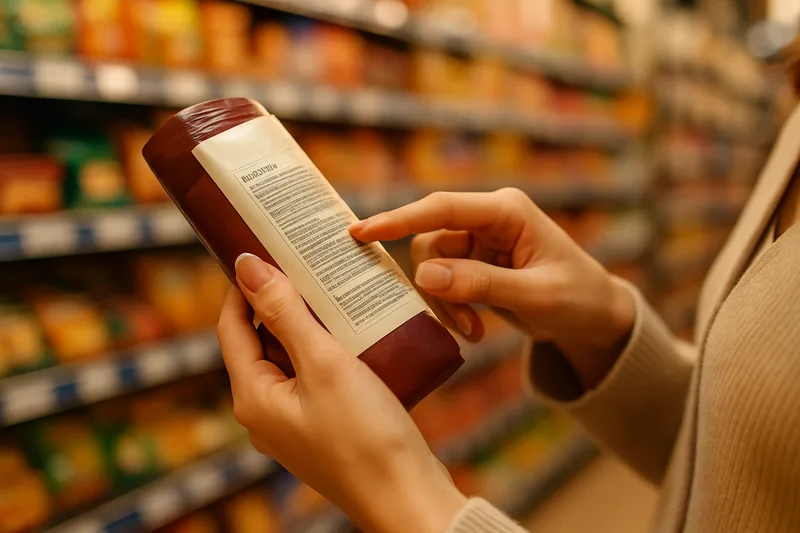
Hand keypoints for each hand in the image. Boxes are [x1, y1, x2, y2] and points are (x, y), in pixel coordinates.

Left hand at [217, 254, 466, 532]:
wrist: (406, 495)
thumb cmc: (365, 434)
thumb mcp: (324, 364)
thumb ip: (285, 314)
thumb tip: (247, 266)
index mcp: (253, 397)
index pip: (232, 327)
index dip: (243, 286)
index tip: (264, 250)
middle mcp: (265, 412)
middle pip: (260, 342)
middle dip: (281, 302)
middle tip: (306, 265)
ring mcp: (293, 422)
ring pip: (290, 358)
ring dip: (307, 324)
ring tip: (332, 291)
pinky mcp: (321, 426)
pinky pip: (312, 377)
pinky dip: (326, 349)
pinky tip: (353, 332)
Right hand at [349, 188, 634, 389]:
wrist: (595, 318)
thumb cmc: (578, 299)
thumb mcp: (535, 295)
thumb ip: (481, 284)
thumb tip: (424, 276)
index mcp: (506, 211)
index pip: (443, 208)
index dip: (400, 219)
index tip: (360, 233)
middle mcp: (488, 219)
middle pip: (431, 241)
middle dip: (435, 284)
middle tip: (459, 321)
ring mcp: (480, 241)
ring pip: (432, 265)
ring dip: (444, 301)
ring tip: (471, 329)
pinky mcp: (475, 263)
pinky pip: (443, 281)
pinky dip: (451, 306)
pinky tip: (473, 328)